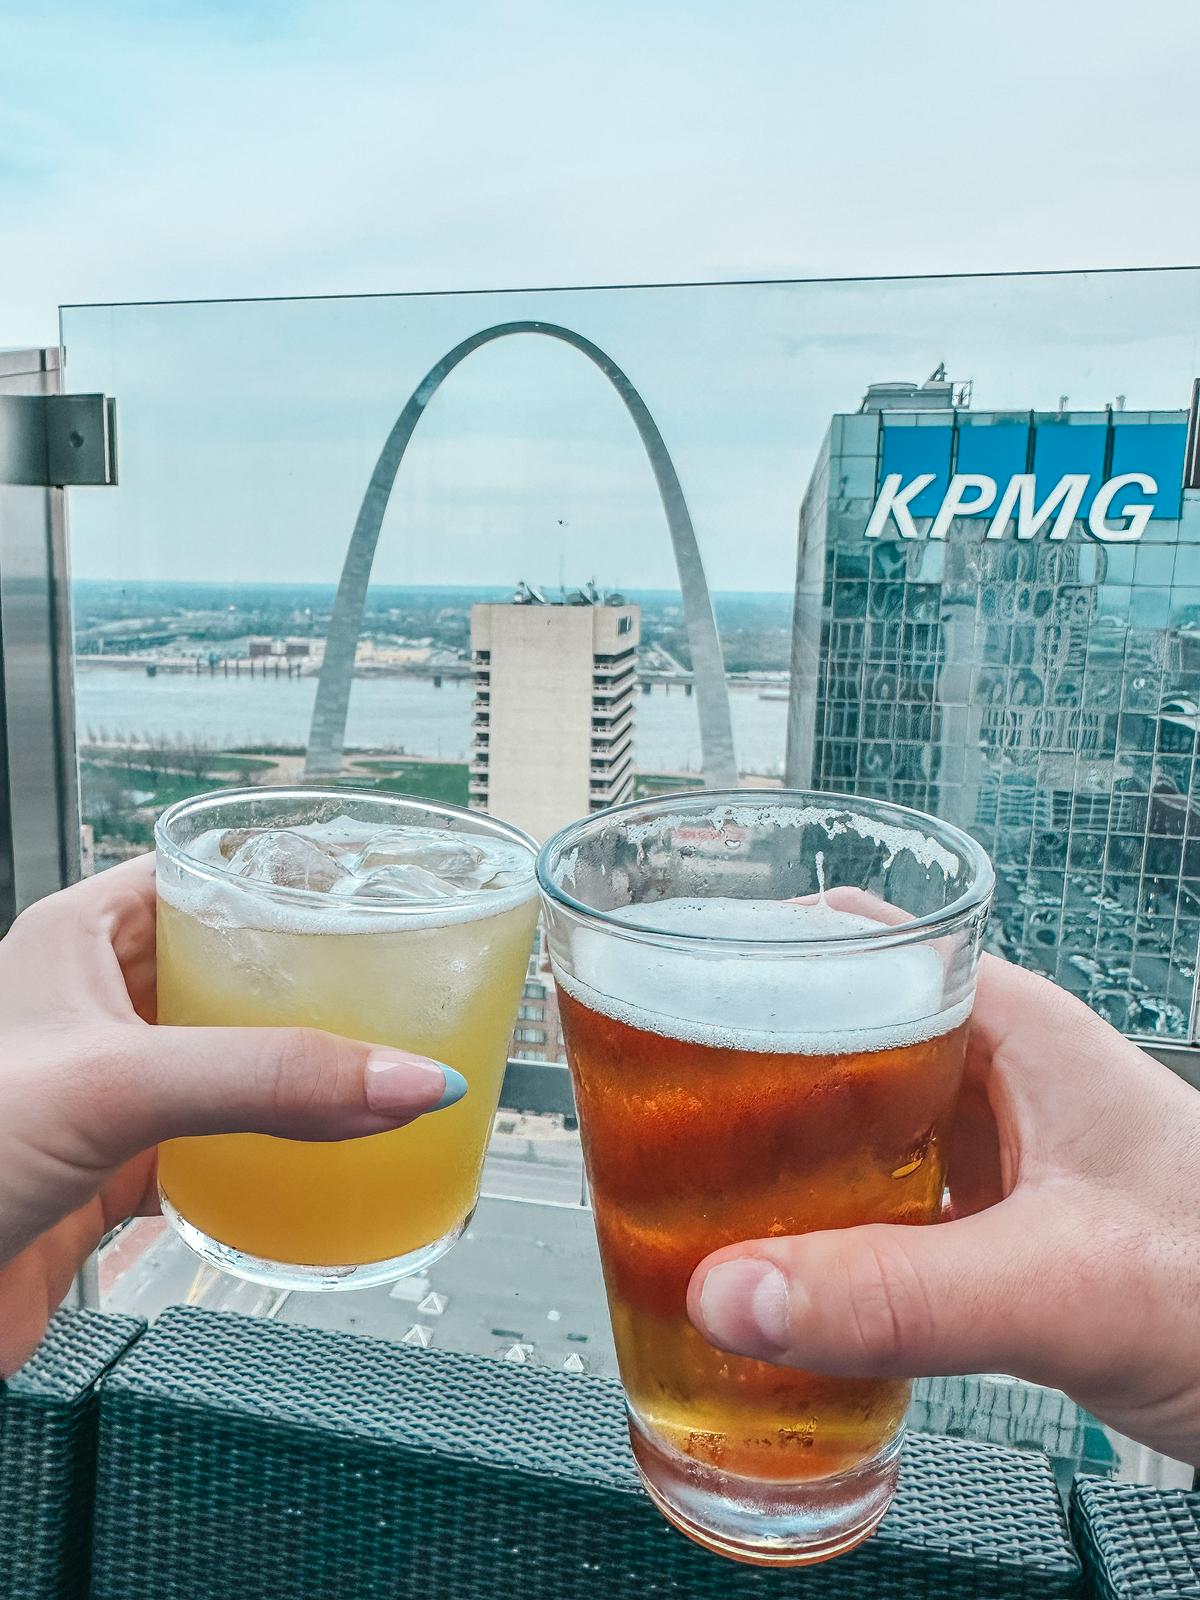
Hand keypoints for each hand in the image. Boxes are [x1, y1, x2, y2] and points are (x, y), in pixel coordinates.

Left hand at [0, 856, 459, 1374]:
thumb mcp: (117, 1084)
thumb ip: (267, 1078)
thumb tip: (406, 1077)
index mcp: (75, 940)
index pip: (195, 876)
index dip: (272, 877)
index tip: (358, 890)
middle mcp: (92, 1009)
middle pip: (223, 971)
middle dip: (302, 981)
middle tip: (388, 986)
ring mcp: (106, 1093)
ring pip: (223, 1061)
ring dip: (291, 1071)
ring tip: (373, 1063)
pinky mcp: (112, 1173)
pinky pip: (212, 1147)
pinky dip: (267, 1154)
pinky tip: (316, 1159)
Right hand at [689, 951, 1199, 1463]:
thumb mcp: (1066, 1281)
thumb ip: (900, 1292)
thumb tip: (736, 1291)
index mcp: (1011, 1028)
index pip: (860, 938)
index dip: (754, 943)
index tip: (660, 975)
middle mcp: (991, 1077)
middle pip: (831, 1034)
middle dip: (734, 1065)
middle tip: (636, 1103)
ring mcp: (991, 1156)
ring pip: (847, 1128)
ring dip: (770, 1158)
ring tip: (674, 1188)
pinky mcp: (991, 1231)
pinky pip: (874, 1207)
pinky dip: (815, 1231)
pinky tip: (773, 1274)